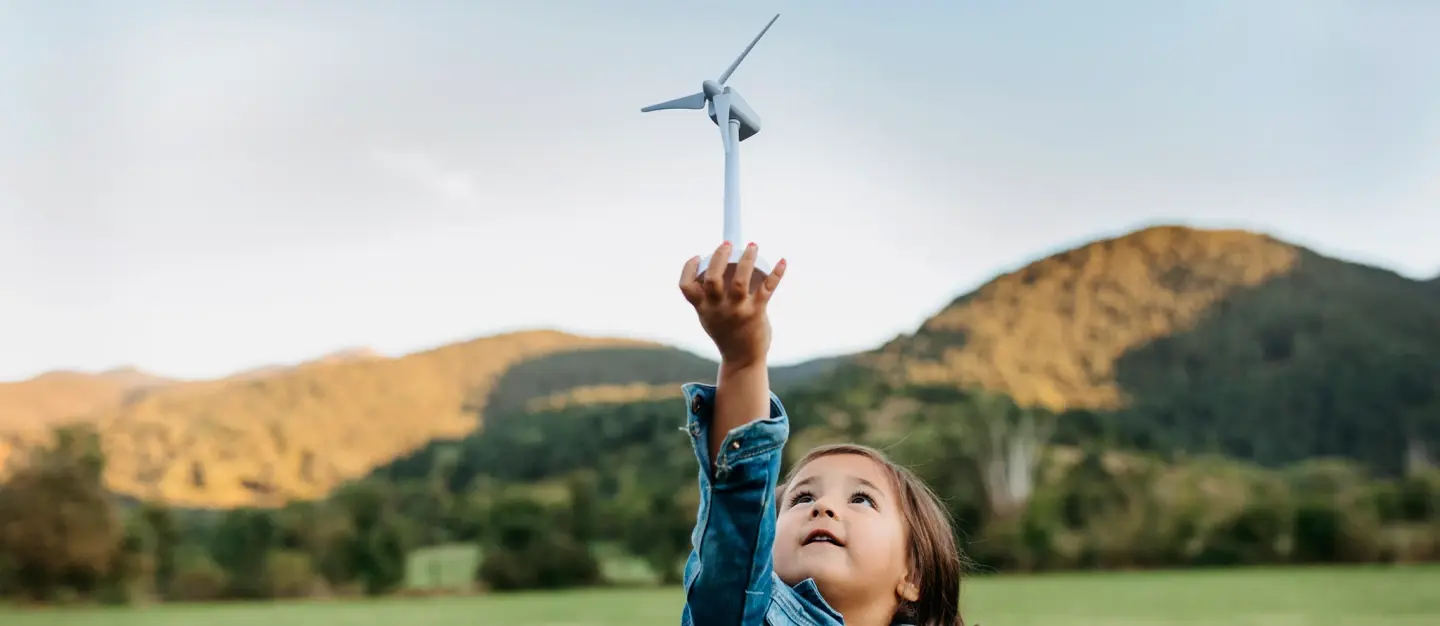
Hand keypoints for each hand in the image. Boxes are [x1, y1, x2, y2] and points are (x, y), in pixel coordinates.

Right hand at [679, 242, 786, 368]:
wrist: (742, 360)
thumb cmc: (726, 333)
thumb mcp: (709, 317)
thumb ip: (707, 298)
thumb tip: (714, 269)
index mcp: (703, 308)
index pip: (687, 287)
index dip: (689, 268)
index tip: (699, 257)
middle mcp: (718, 309)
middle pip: (713, 279)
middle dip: (719, 257)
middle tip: (727, 245)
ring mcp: (737, 311)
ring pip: (740, 281)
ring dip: (747, 260)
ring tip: (752, 246)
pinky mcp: (756, 313)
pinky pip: (767, 289)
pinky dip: (776, 274)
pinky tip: (783, 262)